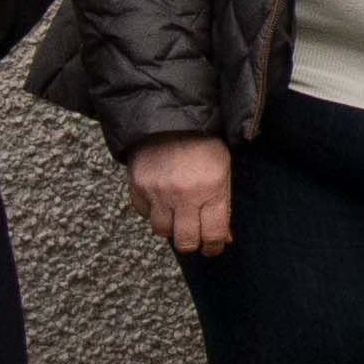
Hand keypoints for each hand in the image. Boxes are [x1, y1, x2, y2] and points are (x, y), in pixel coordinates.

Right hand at [128, 134, 234, 255]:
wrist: (171, 116)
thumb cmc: (203, 143)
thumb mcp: (223, 171)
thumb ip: (223, 206)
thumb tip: (224, 238)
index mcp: (212, 189)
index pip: (213, 236)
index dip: (214, 246)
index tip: (213, 245)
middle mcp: (184, 194)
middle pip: (185, 242)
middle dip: (192, 242)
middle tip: (194, 235)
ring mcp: (159, 191)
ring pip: (161, 231)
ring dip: (170, 226)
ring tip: (176, 212)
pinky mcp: (139, 186)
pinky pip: (143, 213)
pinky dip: (151, 210)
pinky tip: (160, 196)